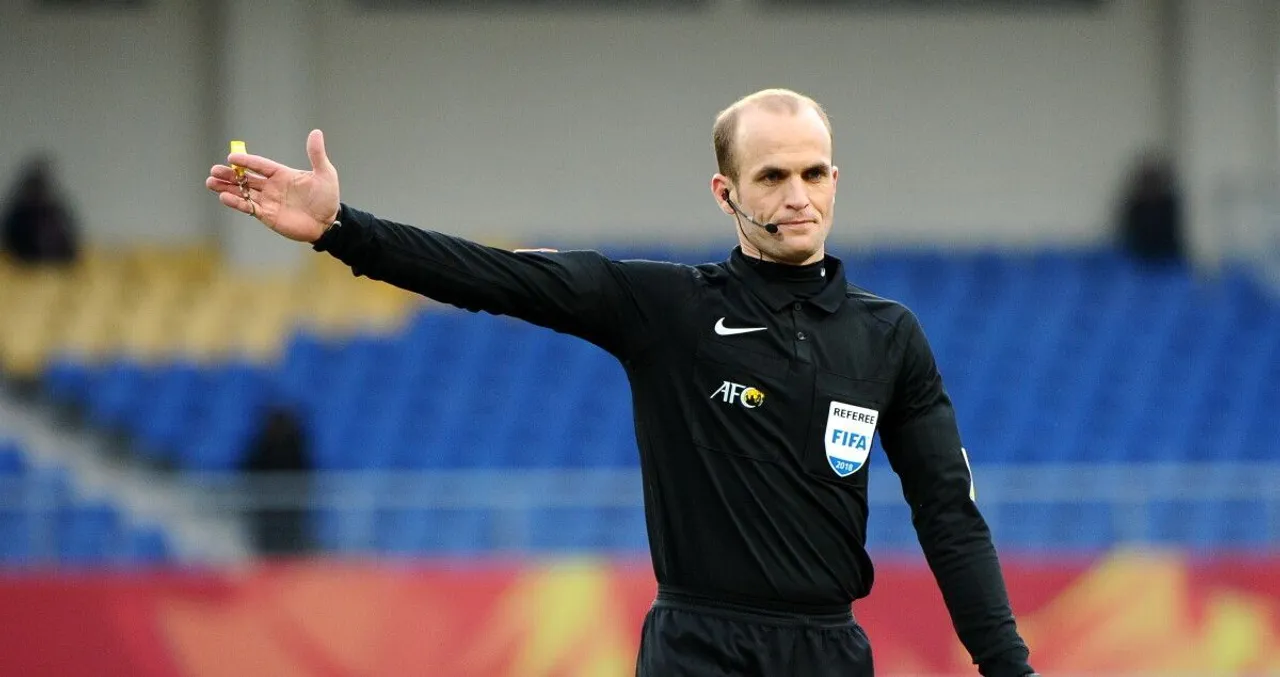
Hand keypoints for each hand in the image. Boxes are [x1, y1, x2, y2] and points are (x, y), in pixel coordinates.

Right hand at [205, 129, 339, 243]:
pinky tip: (224, 198)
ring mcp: (268, 201)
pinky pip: (249, 208)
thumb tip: (316, 132)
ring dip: (227, 188)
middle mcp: (272, 186)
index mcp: (282, 174)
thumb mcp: (325, 174)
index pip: (260, 165)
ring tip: (211, 182)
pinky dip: (237, 203)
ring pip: (243, 192)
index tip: (232, 158)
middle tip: (214, 170)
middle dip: (230, 174)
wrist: (329, 223)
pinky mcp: (267, 215)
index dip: (246, 161)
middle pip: (246, 178)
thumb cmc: (327, 197)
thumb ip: (316, 154)